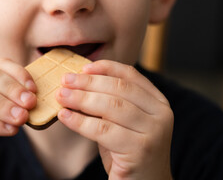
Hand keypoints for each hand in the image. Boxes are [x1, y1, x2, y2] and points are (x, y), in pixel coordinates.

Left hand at [57, 60, 173, 179]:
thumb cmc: (128, 153)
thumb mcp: (121, 123)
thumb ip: (108, 103)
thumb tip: (77, 84)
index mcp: (158, 102)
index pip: (131, 75)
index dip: (105, 68)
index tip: (82, 68)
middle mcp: (161, 114)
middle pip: (119, 88)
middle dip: (88, 83)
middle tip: (64, 81)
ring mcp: (153, 132)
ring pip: (111, 107)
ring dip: (81, 99)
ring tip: (61, 97)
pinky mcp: (140, 150)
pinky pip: (103, 130)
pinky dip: (80, 121)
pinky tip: (65, 117)